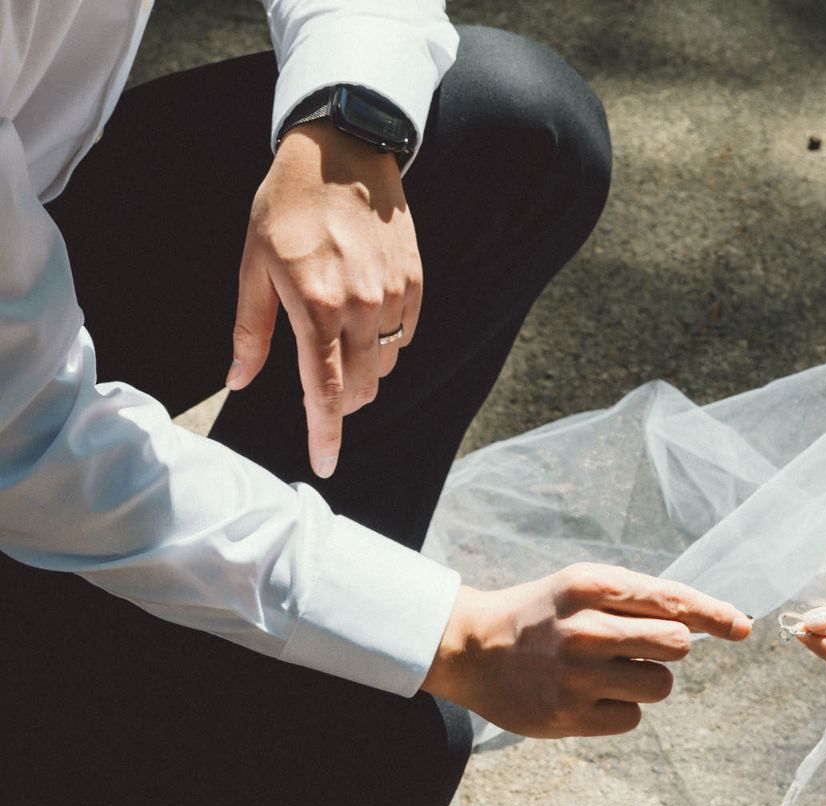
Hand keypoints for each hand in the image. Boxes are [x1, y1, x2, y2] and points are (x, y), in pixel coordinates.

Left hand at [226, 122, 420, 477]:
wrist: (343, 149)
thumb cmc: (287, 205)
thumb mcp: (254, 265)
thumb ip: (251, 330)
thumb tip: (239, 380)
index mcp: (317, 307)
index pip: (326, 392)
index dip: (324, 435)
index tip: (324, 466)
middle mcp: (362, 307)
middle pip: (362, 389)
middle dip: (342, 403)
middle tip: (322, 390)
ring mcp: (394, 296)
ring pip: (385, 366)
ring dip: (363, 371)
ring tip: (340, 339)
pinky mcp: (415, 282)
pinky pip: (404, 337)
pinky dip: (385, 342)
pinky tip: (365, 316)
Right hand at [423, 563, 752, 737]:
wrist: (473, 649)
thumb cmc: (544, 615)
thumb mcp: (583, 586)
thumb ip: (644, 598)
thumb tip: (721, 621)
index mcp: (591, 586)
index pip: (672, 600)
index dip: (715, 615)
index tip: (743, 627)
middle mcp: (586, 629)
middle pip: (677, 646)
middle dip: (668, 648)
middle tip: (634, 647)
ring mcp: (577, 676)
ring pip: (660, 685)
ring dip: (645, 680)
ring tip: (605, 671)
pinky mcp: (569, 716)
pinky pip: (633, 718)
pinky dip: (620, 708)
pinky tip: (587, 696)